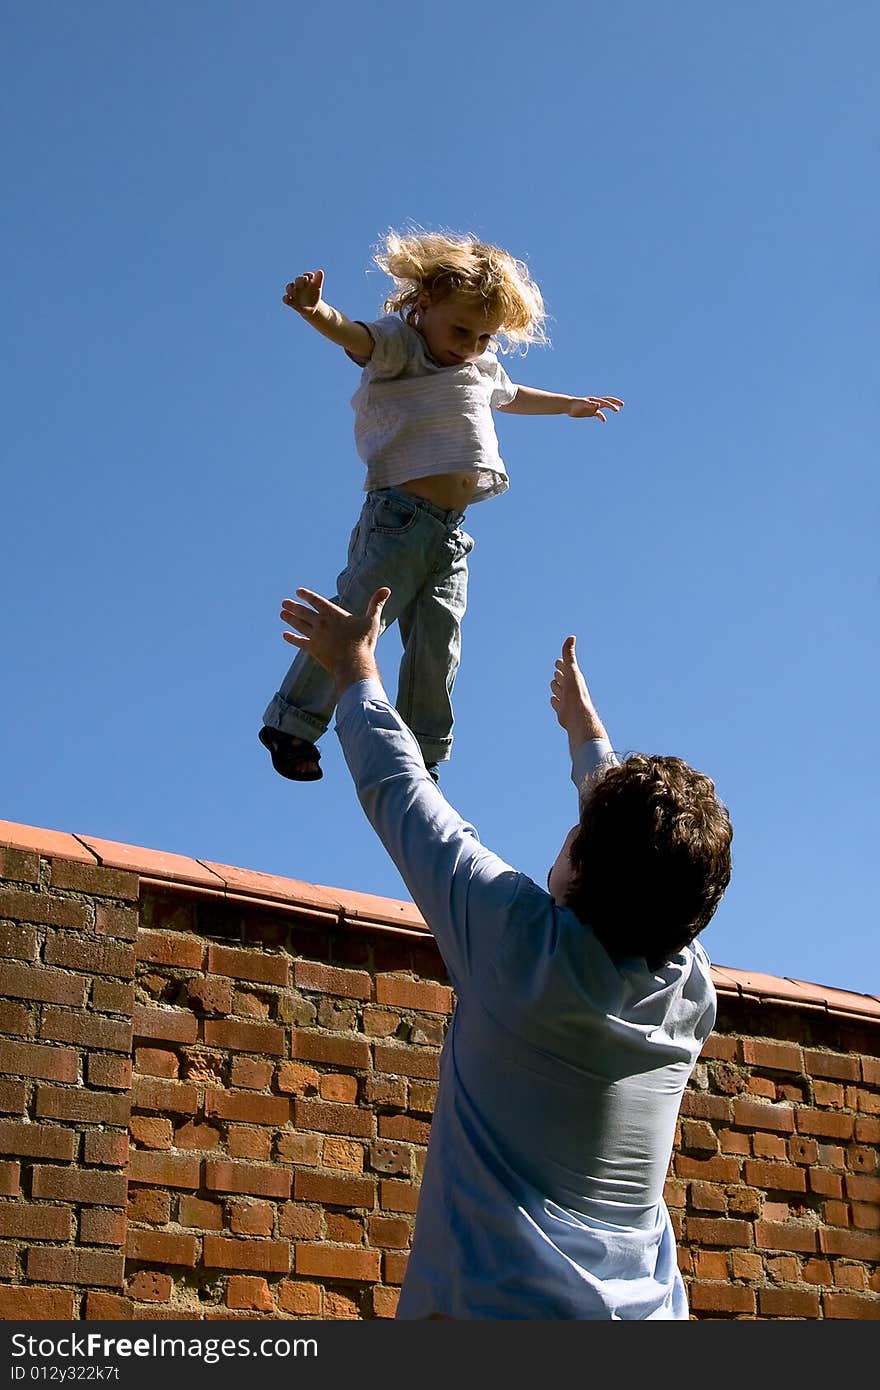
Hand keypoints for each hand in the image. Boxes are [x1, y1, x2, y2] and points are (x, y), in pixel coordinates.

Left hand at [281, 586, 389, 693]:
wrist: (353, 664)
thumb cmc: (363, 642)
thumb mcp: (372, 621)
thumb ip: (376, 604)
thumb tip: (386, 589)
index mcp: (333, 614)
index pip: (317, 601)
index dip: (307, 595)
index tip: (298, 591)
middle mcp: (321, 623)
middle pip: (304, 612)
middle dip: (293, 606)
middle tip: (284, 602)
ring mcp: (316, 637)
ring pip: (299, 625)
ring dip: (290, 619)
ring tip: (282, 614)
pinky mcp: (314, 649)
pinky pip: (300, 642)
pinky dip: (292, 638)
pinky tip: (285, 635)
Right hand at [283, 269, 324, 314]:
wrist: (311, 307)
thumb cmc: (314, 295)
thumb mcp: (317, 288)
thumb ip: (318, 280)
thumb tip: (320, 271)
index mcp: (305, 281)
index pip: (306, 276)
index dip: (308, 275)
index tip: (311, 277)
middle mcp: (298, 285)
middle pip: (297, 280)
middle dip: (299, 280)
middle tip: (304, 280)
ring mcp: (294, 293)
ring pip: (289, 288)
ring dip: (290, 288)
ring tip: (293, 290)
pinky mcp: (291, 301)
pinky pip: (285, 299)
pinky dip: (285, 298)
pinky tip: (287, 298)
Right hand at [550, 636, 607, 753]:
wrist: (577, 715)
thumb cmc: (575, 692)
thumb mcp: (571, 670)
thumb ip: (569, 654)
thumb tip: (571, 637)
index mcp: (573, 677)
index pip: (564, 667)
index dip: (561, 663)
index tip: (559, 660)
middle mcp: (570, 687)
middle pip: (561, 678)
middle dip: (559, 673)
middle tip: (558, 668)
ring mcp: (565, 698)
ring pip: (557, 690)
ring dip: (555, 686)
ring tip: (555, 684)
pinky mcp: (561, 709)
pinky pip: (555, 702)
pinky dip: (554, 700)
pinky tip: (554, 700)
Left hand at [568, 395, 623, 421]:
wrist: (568, 406)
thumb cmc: (575, 404)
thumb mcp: (583, 404)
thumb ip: (590, 404)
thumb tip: (598, 404)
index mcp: (594, 400)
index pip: (605, 402)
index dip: (611, 405)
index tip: (616, 410)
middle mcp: (595, 403)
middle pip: (607, 401)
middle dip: (615, 403)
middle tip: (622, 404)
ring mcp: (593, 407)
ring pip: (604, 407)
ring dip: (610, 407)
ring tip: (617, 410)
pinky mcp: (590, 412)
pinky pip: (598, 414)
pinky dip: (602, 416)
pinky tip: (604, 420)